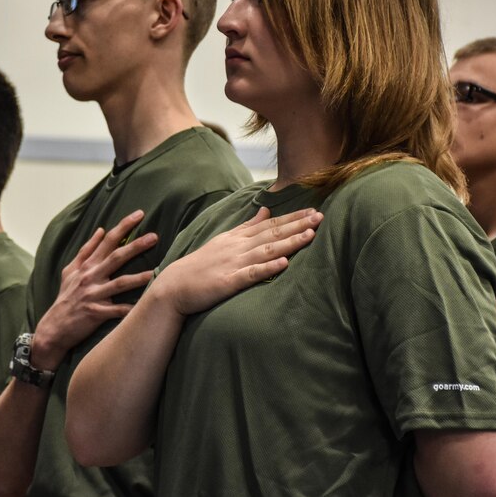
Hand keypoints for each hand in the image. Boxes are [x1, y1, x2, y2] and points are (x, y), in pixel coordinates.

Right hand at [32, 210, 157, 368]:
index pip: (107, 240)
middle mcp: (90, 277)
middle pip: (116, 257)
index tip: (139, 214)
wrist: (53, 327)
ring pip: (120, 283)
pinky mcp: (95, 313)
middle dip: (135, 245)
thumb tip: (101, 230)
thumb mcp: (70, 271)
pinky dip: (130, 309)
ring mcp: (93, 295)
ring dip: (139, 277)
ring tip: (156, 271)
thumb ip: (86, 250)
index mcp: (86, 265)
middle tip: (154, 236)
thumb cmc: (65, 297)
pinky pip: (117, 311)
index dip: (123, 226)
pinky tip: (145, 307)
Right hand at [150, 207, 320, 317]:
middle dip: (297, 225)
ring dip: (289, 242)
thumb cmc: (201, 265)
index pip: (269, 224)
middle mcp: (238, 247)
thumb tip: (266, 210)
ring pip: (266, 250)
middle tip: (320, 216)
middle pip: (272, 233)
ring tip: (310, 235)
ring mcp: (233, 264)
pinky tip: (284, 263)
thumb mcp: (223, 240)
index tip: (313, 210)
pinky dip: (268, 268)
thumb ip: (246, 226)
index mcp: (237, 237)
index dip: (292, 217)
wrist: (174, 286)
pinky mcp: (229, 282)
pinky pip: (251, 274)